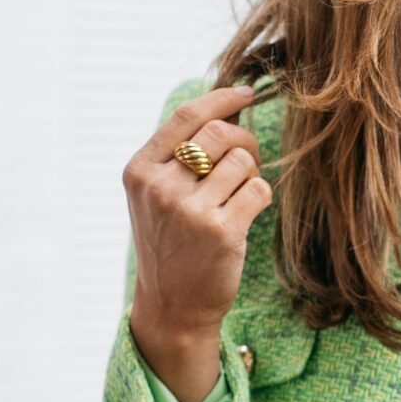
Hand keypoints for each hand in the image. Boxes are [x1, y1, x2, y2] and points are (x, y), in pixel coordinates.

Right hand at [127, 85, 266, 401]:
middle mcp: (160, 187)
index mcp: (140, 171)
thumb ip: (178, 155)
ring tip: (238, 197)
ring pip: (242, 160)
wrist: (173, 306)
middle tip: (247, 160)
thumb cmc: (171, 244)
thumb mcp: (155, 196)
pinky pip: (259, 189)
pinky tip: (245, 215)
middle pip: (219, 132)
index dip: (222, 99)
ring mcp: (189, 210)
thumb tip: (227, 107)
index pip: (186, 115)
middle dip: (243, 139)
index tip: (245, 94)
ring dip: (251, 174)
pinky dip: (260, 198)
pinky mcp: (221, 232)